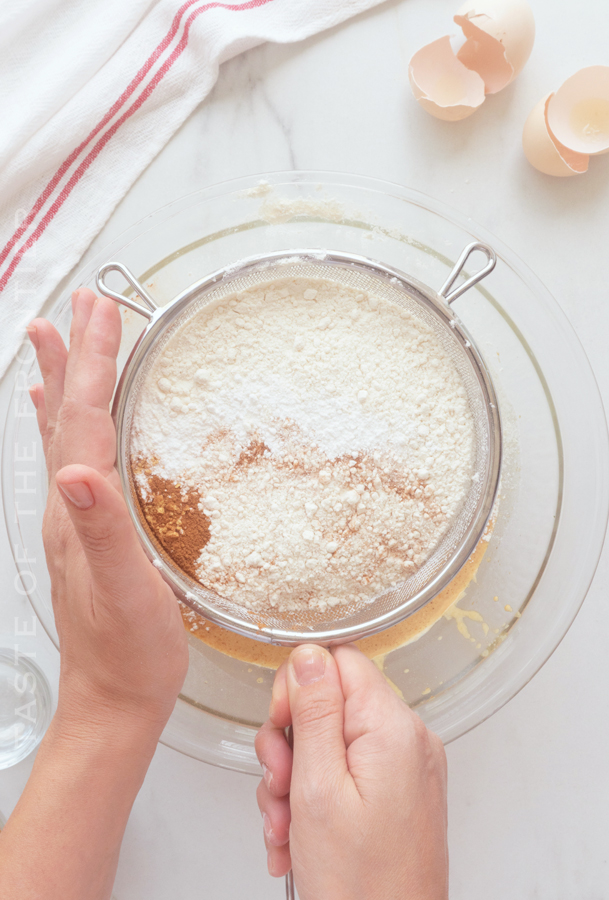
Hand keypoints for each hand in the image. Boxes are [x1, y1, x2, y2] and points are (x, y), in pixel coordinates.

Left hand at [28, 289, 187, 734]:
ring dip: (64, 379)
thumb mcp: (123, 592)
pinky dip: (66, 429)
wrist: (113, 698)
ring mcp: (75, 519)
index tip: (103, 311)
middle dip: (76, 353)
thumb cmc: (127, 651)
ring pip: (66, 432)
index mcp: (79, 510)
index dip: (93, 361)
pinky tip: (64, 424)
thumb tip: (75, 475)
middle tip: (84, 304)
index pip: (83, 418)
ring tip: (58, 337)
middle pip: (67, 413)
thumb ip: (100, 532)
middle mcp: (69, 506)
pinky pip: (74, 462)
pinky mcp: (89, 533)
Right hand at [255, 643, 447, 899]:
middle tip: (281, 788)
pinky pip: (346, 774)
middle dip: (290, 745)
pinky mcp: (398, 795)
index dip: (299, 687)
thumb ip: (313, 712)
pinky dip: (316, 800)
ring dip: (296, 781)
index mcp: (393, 728)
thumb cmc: (361, 885)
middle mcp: (408, 740)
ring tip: (288, 827)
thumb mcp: (317, 788)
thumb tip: (309, 654)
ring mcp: (405, 770)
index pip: (339, 660)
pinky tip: (300, 837)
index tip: (282, 728)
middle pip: (330, 704)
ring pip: (330, 743)